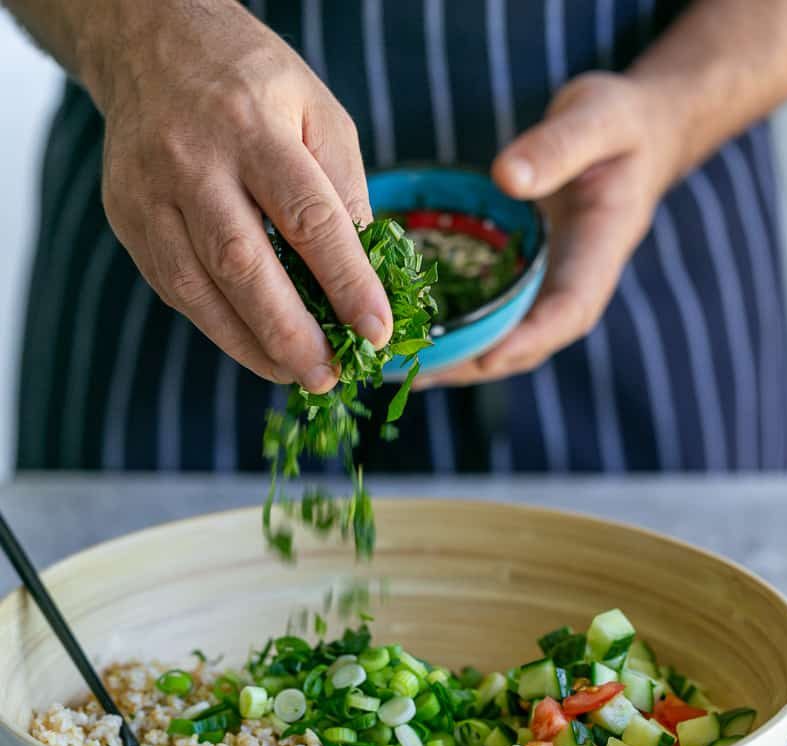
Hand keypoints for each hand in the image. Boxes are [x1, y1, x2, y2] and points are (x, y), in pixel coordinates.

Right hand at [82, 0, 391, 392]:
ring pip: (198, 289)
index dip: (346, 282)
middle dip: (291, 333)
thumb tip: (365, 277)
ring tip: (295, 375)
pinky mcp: (128, 220)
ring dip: (251, 346)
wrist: (151, 46)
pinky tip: (256, 348)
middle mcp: (193, 160)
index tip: (376, 332)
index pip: (308, 217)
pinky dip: (219, 328)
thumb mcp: (318, 112)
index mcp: (252, 127)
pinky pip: (176, 289)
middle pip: (243, 264)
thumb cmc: (252, 85)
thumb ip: (344, 190)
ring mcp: (149, 193)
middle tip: (329, 376)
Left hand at [417, 72, 676, 386]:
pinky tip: (408, 335)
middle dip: (478, 363)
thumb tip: (507, 178)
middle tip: (423, 373)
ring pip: (505, 338)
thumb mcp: (597, 119)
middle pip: (529, 342)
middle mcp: (572, 283)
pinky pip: (490, 313)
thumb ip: (558, 146)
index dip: (528, 339)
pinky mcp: (522, 278)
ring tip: (404, 369)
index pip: (568, 311)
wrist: (631, 135)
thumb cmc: (621, 125)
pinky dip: (455, 331)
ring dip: (459, 359)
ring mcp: (546, 286)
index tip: (486, 357)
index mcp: (599, 254)